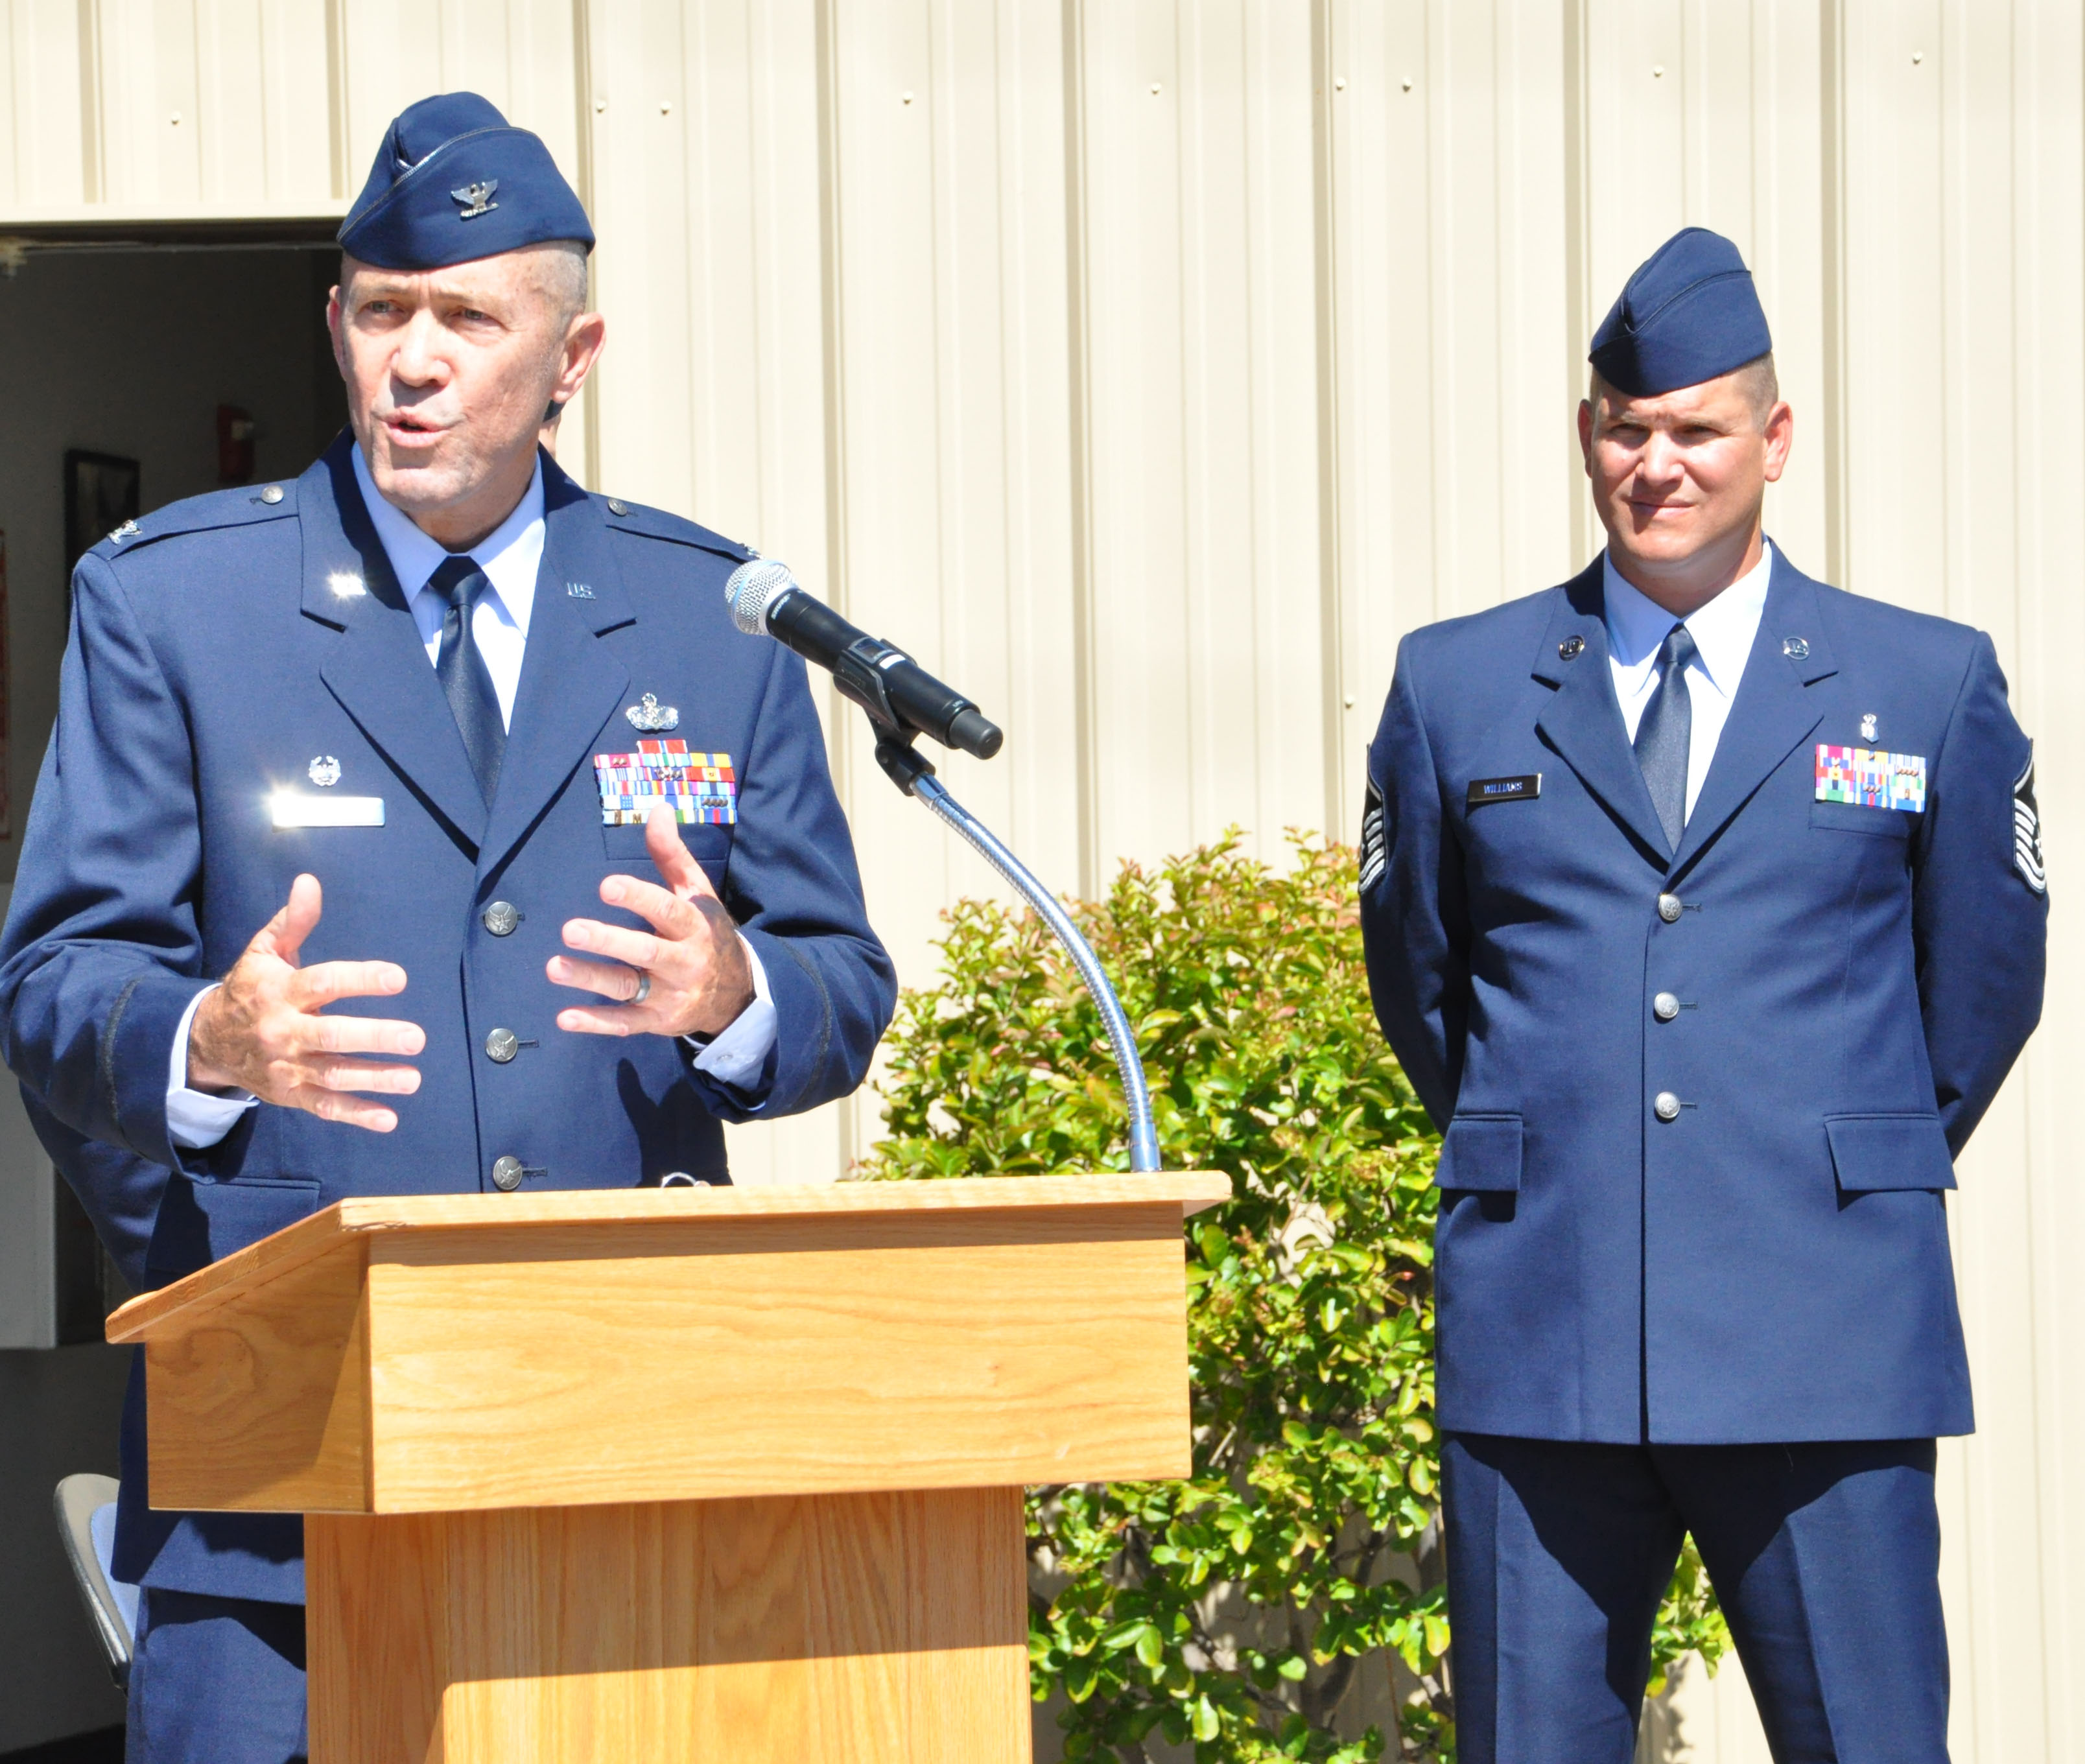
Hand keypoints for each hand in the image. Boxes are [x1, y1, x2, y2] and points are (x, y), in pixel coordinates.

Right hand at [187, 874, 424, 1131]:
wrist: (207, 1042)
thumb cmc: (249, 989)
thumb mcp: (264, 951)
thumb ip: (292, 921)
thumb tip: (309, 882)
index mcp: (280, 992)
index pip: (323, 983)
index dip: (360, 980)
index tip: (397, 977)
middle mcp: (283, 1032)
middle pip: (331, 1036)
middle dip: (373, 1037)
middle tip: (416, 1038)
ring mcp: (287, 1067)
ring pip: (333, 1076)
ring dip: (374, 1079)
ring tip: (413, 1078)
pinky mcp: (291, 1094)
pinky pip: (325, 1107)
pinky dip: (356, 1115)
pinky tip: (389, 1118)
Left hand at [549, 809, 754, 1039]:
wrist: (737, 994)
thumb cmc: (708, 934)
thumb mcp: (698, 894)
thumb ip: (673, 855)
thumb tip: (658, 808)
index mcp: (694, 926)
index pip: (667, 910)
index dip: (638, 898)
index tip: (607, 886)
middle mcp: (684, 962)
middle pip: (645, 951)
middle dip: (608, 941)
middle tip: (571, 930)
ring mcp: (669, 995)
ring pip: (628, 987)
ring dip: (591, 979)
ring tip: (554, 967)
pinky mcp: (656, 1021)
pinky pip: (625, 1023)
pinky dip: (595, 1022)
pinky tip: (564, 1017)